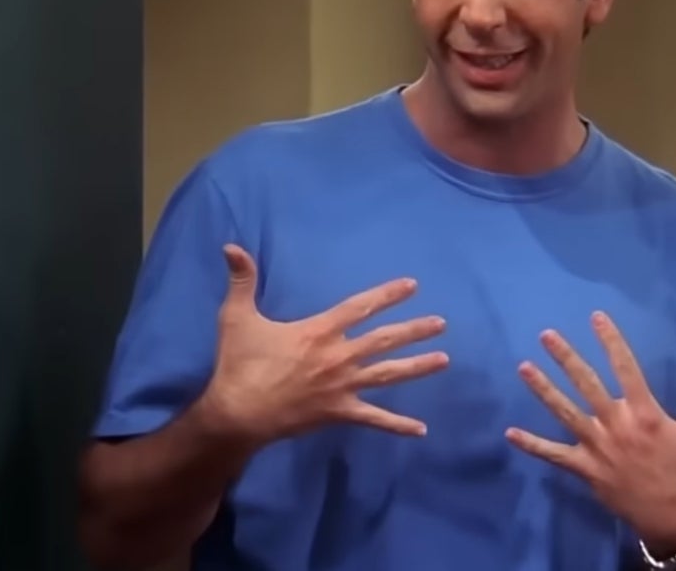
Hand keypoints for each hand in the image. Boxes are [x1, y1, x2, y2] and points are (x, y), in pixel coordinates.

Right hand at [199, 245, 448, 445]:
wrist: (237, 414)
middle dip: (415, 330)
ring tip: (444, 359)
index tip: (412, 286)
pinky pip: (374, 419)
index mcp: (320, 332)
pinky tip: (421, 430)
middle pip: (385, 340)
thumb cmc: (239, 364)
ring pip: (388, 375)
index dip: (387, 295)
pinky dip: (398, 425)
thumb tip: (231, 246)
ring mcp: (343, 387)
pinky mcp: (339, 413)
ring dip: (417, 367)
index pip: (361, 307)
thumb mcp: (236, 317)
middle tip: (441, 323)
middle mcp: (339, 357)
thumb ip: (241, 281)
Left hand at [505, 311, 675, 551]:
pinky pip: (555, 456)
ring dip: (543, 390)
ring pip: (565, 413)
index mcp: (647, 414)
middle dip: (566, 357)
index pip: (626, 367)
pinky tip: (510, 433)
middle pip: (587, 384)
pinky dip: (532, 445)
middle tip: (546, 334)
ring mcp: (598, 449)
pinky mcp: (587, 471)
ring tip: (522, 367)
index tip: (596, 316)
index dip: (611, 340)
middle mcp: (618, 426)